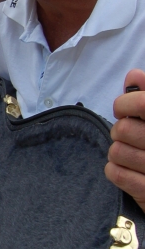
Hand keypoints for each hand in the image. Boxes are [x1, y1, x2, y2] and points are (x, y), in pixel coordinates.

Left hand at [105, 69, 144, 211]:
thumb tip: (133, 75)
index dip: (126, 102)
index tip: (124, 107)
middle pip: (124, 128)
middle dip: (121, 131)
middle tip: (131, 136)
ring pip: (116, 151)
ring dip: (118, 152)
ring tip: (132, 155)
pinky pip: (115, 173)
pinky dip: (115, 170)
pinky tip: (126, 170)